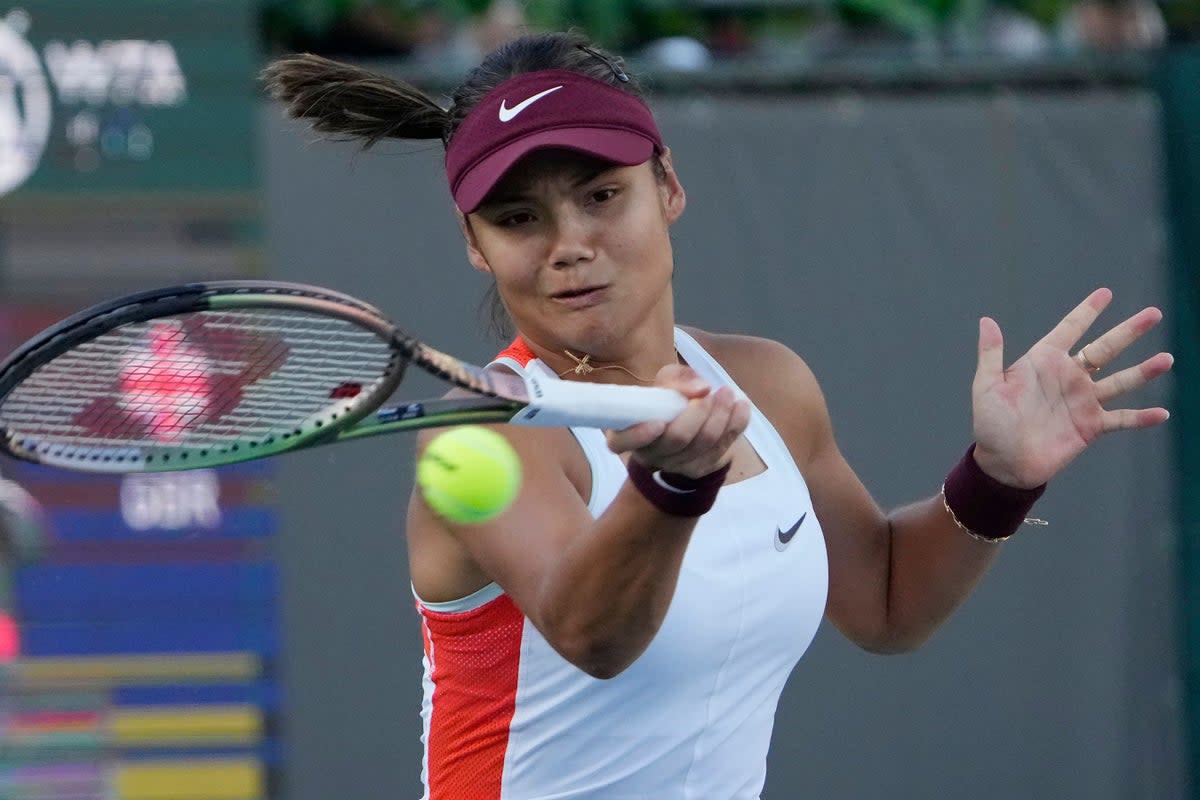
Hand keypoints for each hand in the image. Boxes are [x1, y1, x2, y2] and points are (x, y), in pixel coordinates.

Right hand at [605, 364, 750, 477]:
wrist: (685, 418)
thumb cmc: (667, 396)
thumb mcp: (667, 380)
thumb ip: (678, 379)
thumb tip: (700, 389)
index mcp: (627, 431)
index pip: (621, 442)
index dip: (639, 436)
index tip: (658, 423)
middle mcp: (648, 453)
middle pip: (676, 440)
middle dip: (698, 414)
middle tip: (710, 393)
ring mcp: (675, 465)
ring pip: (702, 446)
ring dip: (720, 417)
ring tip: (727, 393)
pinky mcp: (700, 469)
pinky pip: (721, 450)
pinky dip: (735, 426)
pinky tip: (741, 407)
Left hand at [971, 288, 1172, 487]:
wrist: (1004, 463)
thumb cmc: (991, 423)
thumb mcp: (987, 386)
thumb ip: (991, 354)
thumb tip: (986, 320)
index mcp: (1044, 362)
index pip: (1069, 330)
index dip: (1086, 311)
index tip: (1106, 293)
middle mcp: (1068, 377)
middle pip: (1105, 349)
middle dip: (1128, 331)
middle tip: (1153, 313)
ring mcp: (1083, 401)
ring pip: (1120, 381)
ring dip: (1143, 371)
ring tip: (1167, 359)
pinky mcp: (1091, 426)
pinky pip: (1121, 419)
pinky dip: (1141, 417)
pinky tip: (1162, 413)